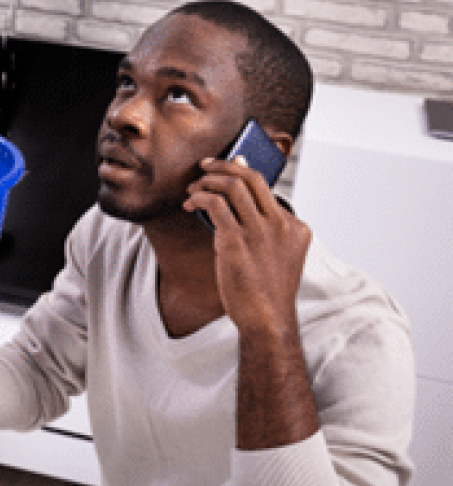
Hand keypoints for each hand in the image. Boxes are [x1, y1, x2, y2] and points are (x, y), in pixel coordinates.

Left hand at [183, 156, 311, 337]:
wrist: (267, 320)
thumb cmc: (267, 290)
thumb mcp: (279, 254)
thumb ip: (266, 228)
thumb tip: (241, 198)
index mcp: (295, 227)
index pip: (266, 188)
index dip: (240, 174)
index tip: (223, 170)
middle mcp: (281, 225)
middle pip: (251, 178)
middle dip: (223, 165)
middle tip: (205, 166)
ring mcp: (260, 233)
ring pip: (232, 186)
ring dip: (206, 181)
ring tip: (193, 188)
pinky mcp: (236, 242)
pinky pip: (214, 205)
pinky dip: (199, 198)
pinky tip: (190, 204)